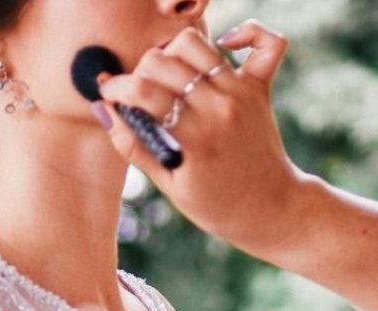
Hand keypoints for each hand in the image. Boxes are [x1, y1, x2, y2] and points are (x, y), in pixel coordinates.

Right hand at [96, 20, 305, 249]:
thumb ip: (135, 147)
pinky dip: (246, 33)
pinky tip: (224, 44)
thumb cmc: (218, 205)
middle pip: (163, 61)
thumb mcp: (170, 185)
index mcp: (195, 138)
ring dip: (173, 52)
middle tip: (138, 92)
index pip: (143, 91)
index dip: (116, 88)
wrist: (273, 209)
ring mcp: (241, 94)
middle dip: (139, 71)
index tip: (109, 94)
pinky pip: (265, 44)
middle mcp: (219, 108)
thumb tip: (105, 112)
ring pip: (196, 44)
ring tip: (167, 73)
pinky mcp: (260, 88)